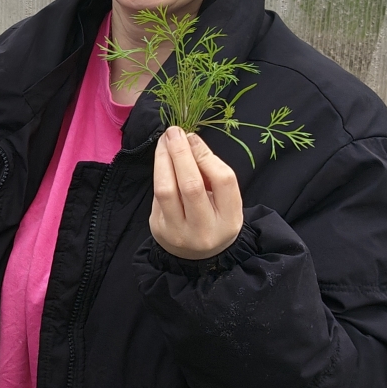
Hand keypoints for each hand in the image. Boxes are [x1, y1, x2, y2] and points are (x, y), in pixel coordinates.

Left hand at [150, 125, 243, 259]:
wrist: (197, 255)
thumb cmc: (215, 218)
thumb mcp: (225, 201)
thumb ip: (213, 175)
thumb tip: (190, 141)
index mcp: (230, 219)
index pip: (223, 181)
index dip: (206, 155)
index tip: (193, 137)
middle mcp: (205, 229)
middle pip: (191, 185)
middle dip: (181, 154)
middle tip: (174, 132)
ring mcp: (179, 232)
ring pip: (167, 190)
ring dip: (163, 160)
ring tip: (164, 141)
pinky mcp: (159, 229)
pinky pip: (156, 195)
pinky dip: (159, 173)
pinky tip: (161, 159)